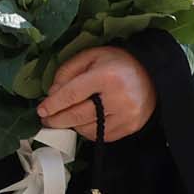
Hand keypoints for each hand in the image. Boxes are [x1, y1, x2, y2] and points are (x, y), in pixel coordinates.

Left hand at [39, 46, 156, 141]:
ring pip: (87, 129)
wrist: (152, 73)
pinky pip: (100, 136)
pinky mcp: (131, 127)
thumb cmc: (117, 63)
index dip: (53, 105)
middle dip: (57, 120)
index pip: (72, 95)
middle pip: (78, 115)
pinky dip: (88, 131)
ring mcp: (126, 115)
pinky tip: (86, 121)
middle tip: (46, 120)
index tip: (41, 111)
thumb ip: (67, 72)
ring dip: (73, 125)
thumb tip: (52, 95)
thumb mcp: (90, 57)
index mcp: (106, 76)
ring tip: (68, 117)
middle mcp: (118, 98)